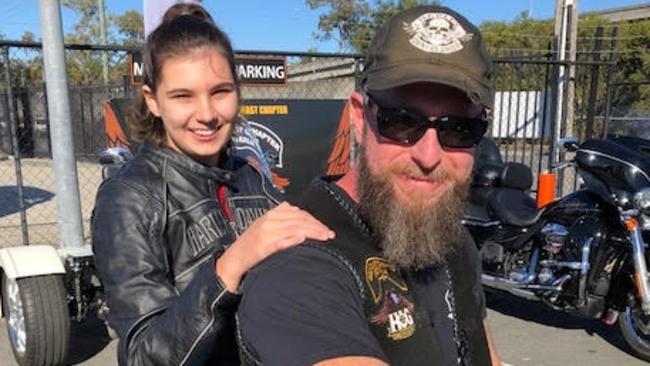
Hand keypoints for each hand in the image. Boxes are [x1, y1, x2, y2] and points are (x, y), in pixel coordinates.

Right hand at [215, 202, 334, 291]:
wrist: (232, 262)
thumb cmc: (250, 249)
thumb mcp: (266, 230)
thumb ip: (281, 222)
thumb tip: (300, 219)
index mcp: (270, 215)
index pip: (298, 213)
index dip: (314, 220)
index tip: (326, 229)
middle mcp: (268, 220)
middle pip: (299, 219)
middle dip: (317, 226)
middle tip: (330, 234)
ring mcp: (265, 232)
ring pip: (294, 227)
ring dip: (311, 231)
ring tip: (324, 238)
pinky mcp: (262, 245)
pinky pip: (280, 240)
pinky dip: (292, 238)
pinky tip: (303, 239)